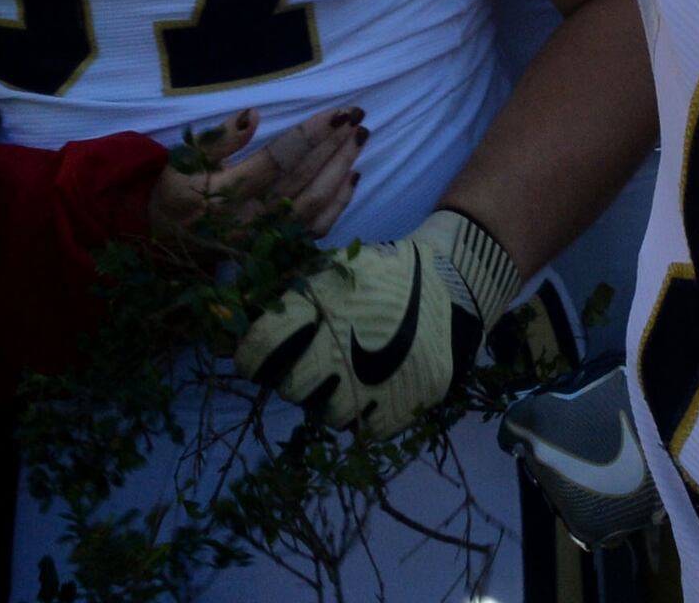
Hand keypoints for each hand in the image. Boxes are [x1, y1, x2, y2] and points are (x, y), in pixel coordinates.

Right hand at [150, 104, 365, 249]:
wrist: (168, 240)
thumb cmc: (179, 191)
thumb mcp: (185, 159)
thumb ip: (219, 139)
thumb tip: (253, 115)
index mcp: (224, 193)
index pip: (277, 159)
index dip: (312, 135)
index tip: (339, 112)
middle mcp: (249, 219)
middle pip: (302, 179)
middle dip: (334, 145)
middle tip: (358, 116)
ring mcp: (266, 238)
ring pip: (314, 203)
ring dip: (341, 169)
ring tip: (358, 139)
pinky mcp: (276, 250)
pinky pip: (316, 228)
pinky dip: (339, 203)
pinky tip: (352, 175)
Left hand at [240, 206, 523, 437]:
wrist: (452, 280)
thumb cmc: (384, 273)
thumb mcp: (334, 267)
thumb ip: (292, 299)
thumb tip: (246, 325)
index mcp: (317, 314)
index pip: (257, 354)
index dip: (251, 359)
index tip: (258, 359)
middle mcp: (339, 352)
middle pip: (291, 389)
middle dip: (296, 377)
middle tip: (313, 363)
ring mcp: (373, 383)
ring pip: (327, 414)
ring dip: (331, 398)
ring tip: (347, 376)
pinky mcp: (403, 406)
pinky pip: (365, 429)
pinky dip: (365, 412)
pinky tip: (372, 389)